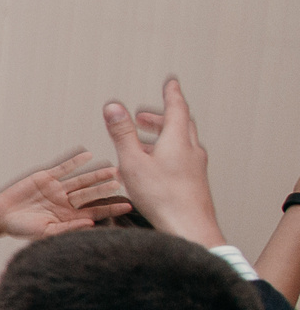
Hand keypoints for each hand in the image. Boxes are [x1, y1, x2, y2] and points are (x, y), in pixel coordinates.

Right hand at [0, 150, 129, 240]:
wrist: (0, 215)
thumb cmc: (21, 228)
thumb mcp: (45, 233)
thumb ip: (68, 228)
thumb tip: (91, 222)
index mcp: (69, 217)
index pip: (95, 211)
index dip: (111, 208)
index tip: (128, 206)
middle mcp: (66, 202)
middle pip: (91, 194)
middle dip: (106, 189)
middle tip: (124, 182)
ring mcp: (57, 189)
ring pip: (81, 180)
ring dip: (96, 175)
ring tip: (112, 170)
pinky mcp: (46, 178)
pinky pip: (64, 168)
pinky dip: (75, 162)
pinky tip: (88, 156)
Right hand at [103, 77, 225, 246]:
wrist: (189, 227)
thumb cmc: (163, 197)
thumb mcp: (133, 162)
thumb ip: (122, 134)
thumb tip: (113, 107)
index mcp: (178, 139)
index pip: (177, 107)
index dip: (171, 93)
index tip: (170, 82)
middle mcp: (191, 150)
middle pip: (180, 124)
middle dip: (161, 117)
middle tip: (143, 116)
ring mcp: (195, 166)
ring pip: (180, 143)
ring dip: (162, 137)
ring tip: (142, 143)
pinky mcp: (194, 181)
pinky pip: (181, 158)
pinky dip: (166, 153)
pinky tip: (152, 168)